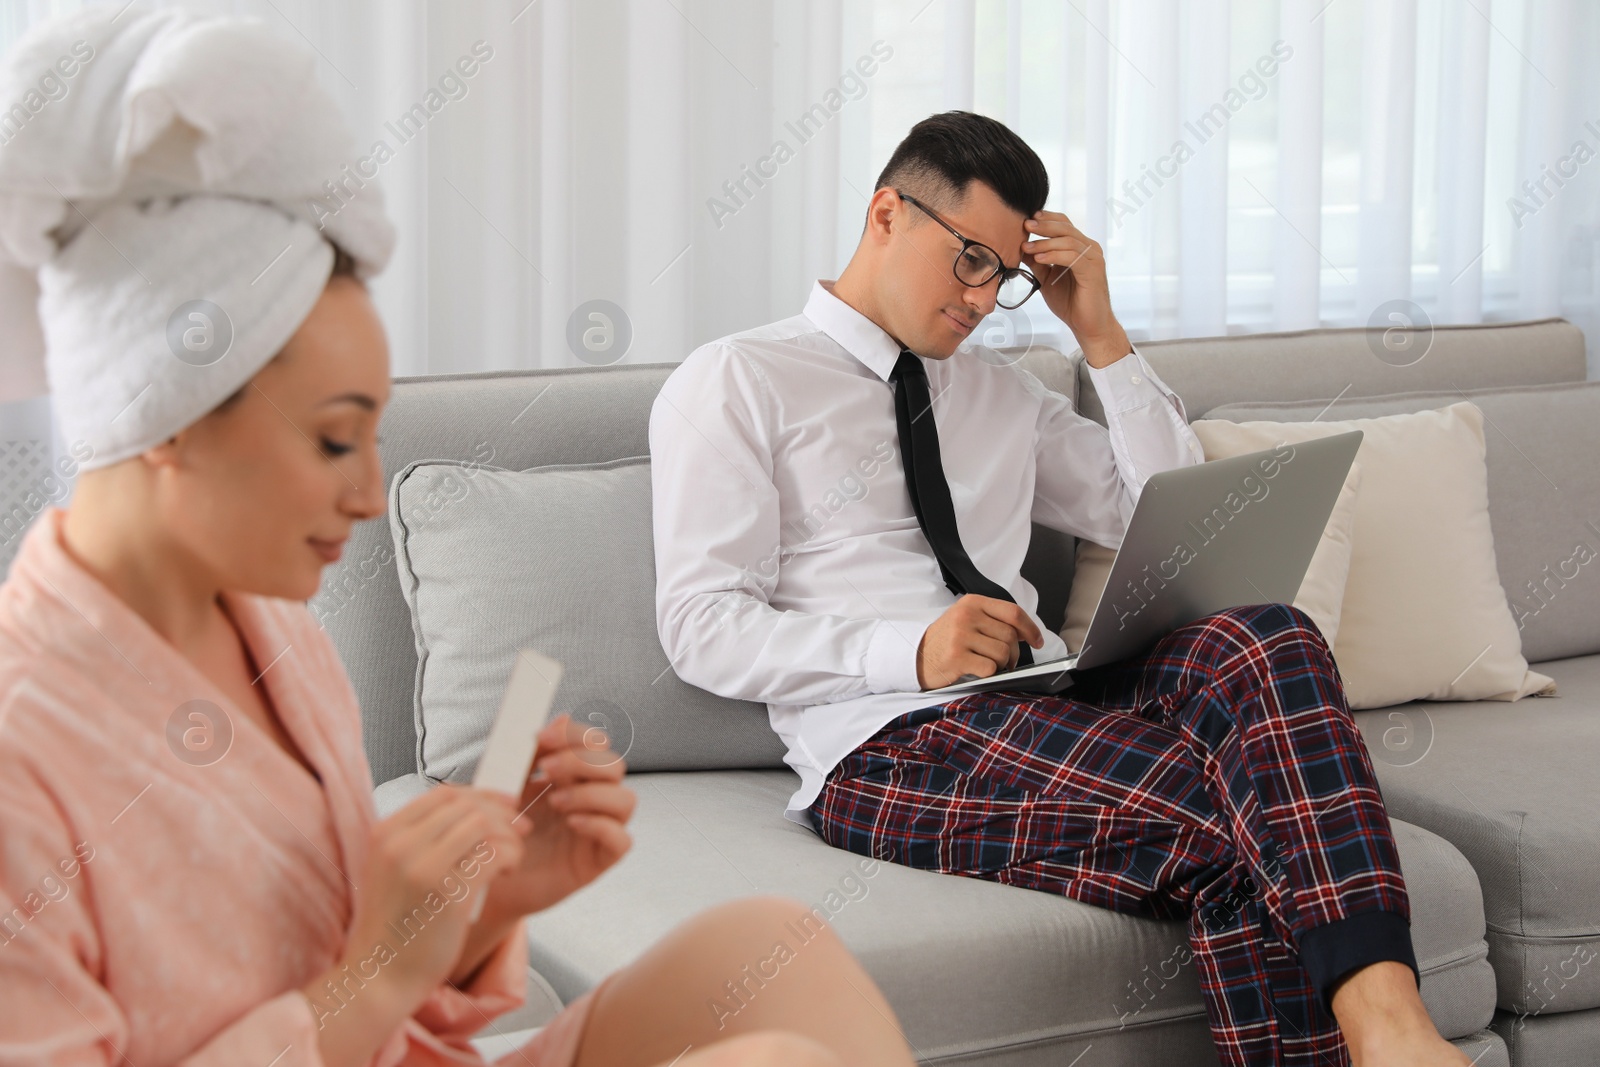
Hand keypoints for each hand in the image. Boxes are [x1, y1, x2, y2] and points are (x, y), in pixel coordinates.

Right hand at [304, 785, 522, 1065]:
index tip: (504, 803)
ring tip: (513, 856)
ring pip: (483, 824)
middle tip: (520, 827)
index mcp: (384, 834)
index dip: (481, 794)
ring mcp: (421, 866)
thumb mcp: (393, 871)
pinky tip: (508, 871)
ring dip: (509, 836)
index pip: (443, 793)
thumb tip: (474, 814)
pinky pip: (493, 854)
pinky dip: (511, 856)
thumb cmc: (394, 928)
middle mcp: (399, 844)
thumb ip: (422, 840)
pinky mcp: (446, 892)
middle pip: (466, 805)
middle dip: (502, 813)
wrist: (380, 976)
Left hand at [480, 714, 635, 918]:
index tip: (544, 737)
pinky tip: (571, 824)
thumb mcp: (509, 786)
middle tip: (547, 770)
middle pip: (615, 765)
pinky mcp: (599, 861)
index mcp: (572, 776)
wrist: (487, 879)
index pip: (595, 743)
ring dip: (592, 793)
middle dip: (581, 761)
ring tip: (556, 804)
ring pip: (626, 799)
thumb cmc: (500, 831)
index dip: (576, 734)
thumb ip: (530, 755)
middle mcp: (591, 799)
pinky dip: (600, 826)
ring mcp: (599, 829)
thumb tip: (558, 718)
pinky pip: (622, 840)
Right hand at [915, 594, 1044, 689]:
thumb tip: (1026, 633)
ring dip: (1002, 665)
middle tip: (1007, 662)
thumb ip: (993, 621)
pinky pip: (990, 668)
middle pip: (1010, 636)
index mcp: (972, 602)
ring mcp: (960, 636)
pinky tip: (978, 671)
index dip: (1031, 628)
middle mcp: (966, 616)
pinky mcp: (957, 657)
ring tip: (988, 665)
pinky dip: (990, 674)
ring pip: (1002, 653)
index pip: (1013, 612)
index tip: (1037, 641)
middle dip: (1014, 654)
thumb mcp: (967, 619)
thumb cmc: (946, 640)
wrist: (916, 656)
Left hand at [1020, 210, 1130, 367]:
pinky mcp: (1093, 270)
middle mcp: (1089, 248)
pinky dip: (1054, 255)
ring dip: (1045, 243)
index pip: (1064, 224)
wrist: (1087, 325)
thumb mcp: (1047, 278)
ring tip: (1026, 247)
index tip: (1027, 219)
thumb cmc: (1070, 302)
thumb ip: (1037, 262)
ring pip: (1068, 241)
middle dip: (1044, 225)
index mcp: (1079, 247)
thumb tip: (1020, 247)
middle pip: (1066, 227)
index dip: (1047, 218)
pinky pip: (1072, 257)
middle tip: (1025, 224)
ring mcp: (1093, 258)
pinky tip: (1039, 258)